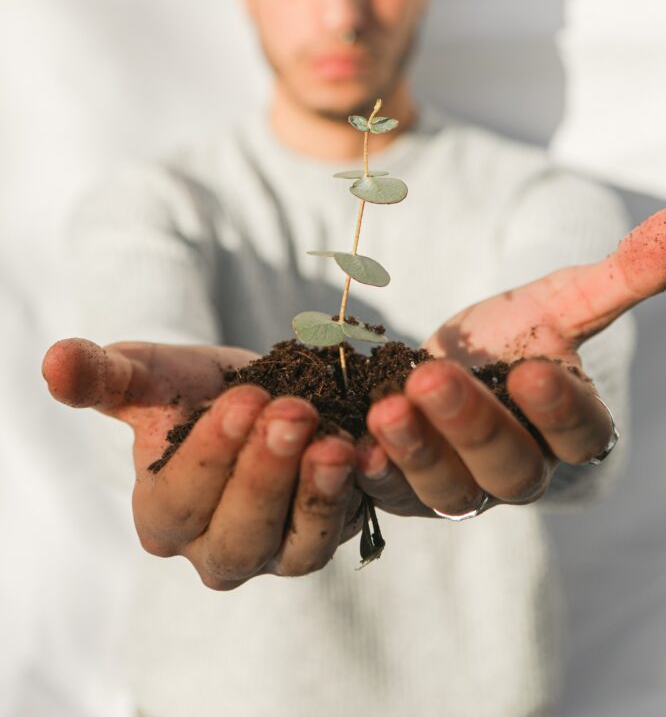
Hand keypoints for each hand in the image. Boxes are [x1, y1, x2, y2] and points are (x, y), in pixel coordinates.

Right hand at [42, 340, 362, 585]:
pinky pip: (335, 533)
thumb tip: (53, 361)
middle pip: (234, 535)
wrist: (261, 393)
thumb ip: (104, 376)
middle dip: (263, 473)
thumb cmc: (195, 391)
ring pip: (290, 547)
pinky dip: (349, 498)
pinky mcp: (317, 540)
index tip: (242, 399)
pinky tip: (361, 452)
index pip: (176, 502)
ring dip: (313, 492)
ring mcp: (270, 554)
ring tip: (333, 440)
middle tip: (290, 411)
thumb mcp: (151, 376)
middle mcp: (212, 550)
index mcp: (162, 517)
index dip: (210, 454)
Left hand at [358, 206, 665, 517]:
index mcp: (568, 429)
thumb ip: (624, 273)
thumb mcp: (562, 299)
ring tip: (388, 407)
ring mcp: (462, 487)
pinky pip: (390, 496)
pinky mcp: (406, 490)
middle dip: (473, 424)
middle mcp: (519, 470)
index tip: (533, 370)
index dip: (560, 410)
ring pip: (449, 489)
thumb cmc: (514, 336)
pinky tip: (350, 448)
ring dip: (418, 451)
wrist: (452, 365)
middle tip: (438, 378)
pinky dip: (372, 476)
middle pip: (510, 467)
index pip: (582, 435)